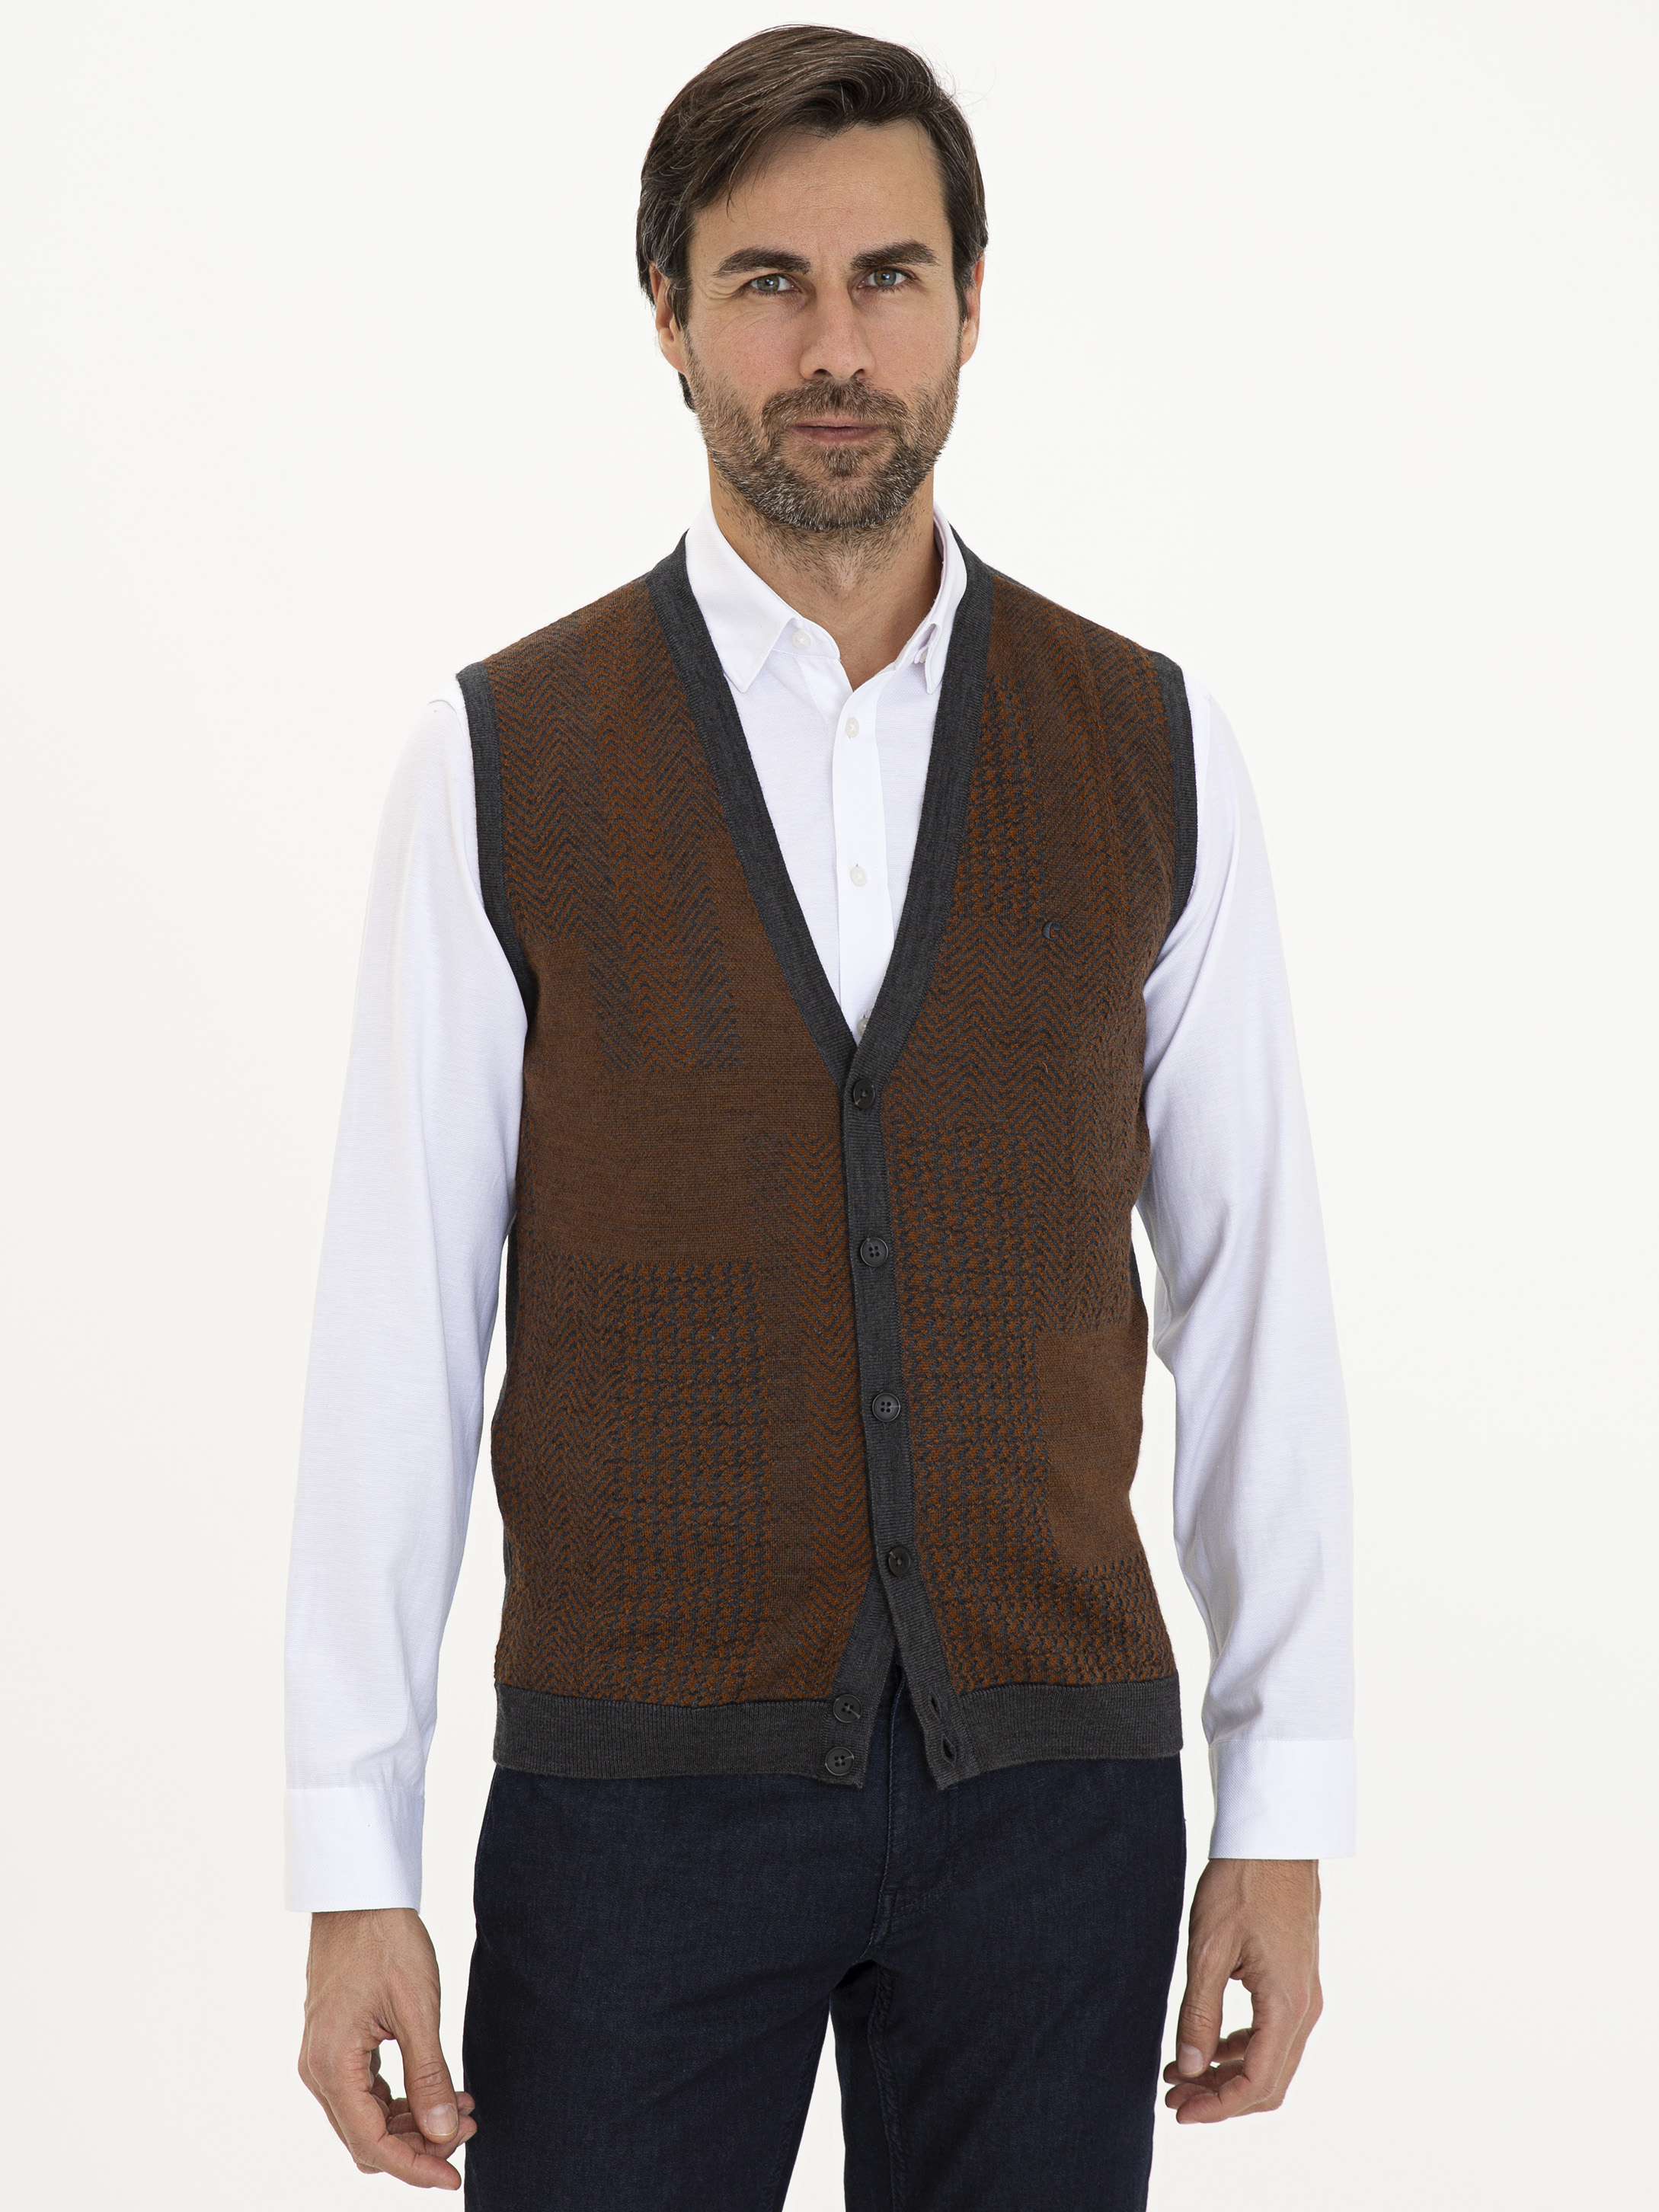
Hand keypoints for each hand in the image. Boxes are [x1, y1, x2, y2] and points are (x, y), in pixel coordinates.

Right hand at [299, 1907, 476, 2188]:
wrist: (359, 1892)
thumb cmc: (386, 1940)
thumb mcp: (418, 2007)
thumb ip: (429, 2074)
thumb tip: (443, 2133)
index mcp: (332, 2066)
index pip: (372, 2144)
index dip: (415, 2167)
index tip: (454, 2176)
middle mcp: (318, 2070)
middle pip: (367, 2138)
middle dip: (419, 2144)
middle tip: (468, 2125)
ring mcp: (323, 2058)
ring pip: (367, 2118)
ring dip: (412, 2123)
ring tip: (462, 2107)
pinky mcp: (335, 2045)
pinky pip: (365, 2093)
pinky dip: (400, 2101)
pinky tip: (438, 2090)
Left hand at [1163, 1859, 1321, 2122]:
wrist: (1274, 1841)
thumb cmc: (1243, 1885)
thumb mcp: (1209, 1949)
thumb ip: (1199, 2013)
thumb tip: (1190, 2068)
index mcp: (1287, 2006)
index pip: (1257, 2083)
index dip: (1217, 2107)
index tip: (1179, 2110)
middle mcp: (1304, 2009)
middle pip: (1268, 2082)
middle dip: (1220, 2098)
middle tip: (1174, 2097)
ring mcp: (1303, 1996)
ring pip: (1270, 2061)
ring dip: (1227, 2075)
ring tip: (1180, 2073)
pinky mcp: (1295, 1982)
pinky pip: (1271, 2035)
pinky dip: (1239, 2049)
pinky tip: (1206, 2044)